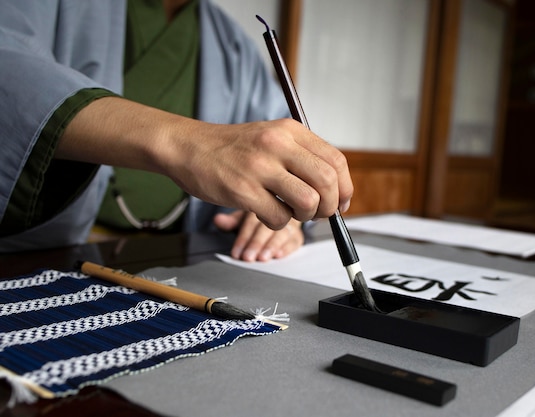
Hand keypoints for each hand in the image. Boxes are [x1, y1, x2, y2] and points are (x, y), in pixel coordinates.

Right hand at [58, 98, 352, 228]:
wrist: (188, 147)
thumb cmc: (233, 148)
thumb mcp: (272, 138)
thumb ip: (302, 156)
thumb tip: (335, 189)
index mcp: (290, 131)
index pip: (335, 161)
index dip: (345, 187)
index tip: (340, 202)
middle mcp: (278, 145)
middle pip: (327, 182)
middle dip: (330, 206)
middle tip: (320, 213)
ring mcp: (259, 167)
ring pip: (308, 201)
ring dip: (305, 216)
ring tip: (291, 212)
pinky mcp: (243, 190)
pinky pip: (278, 218)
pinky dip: (278, 223)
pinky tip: (267, 213)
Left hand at [213, 210, 303, 261]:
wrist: (281, 212)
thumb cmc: (258, 217)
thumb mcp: (243, 216)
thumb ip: (231, 221)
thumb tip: (218, 220)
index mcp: (262, 204)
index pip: (252, 221)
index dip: (244, 238)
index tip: (237, 253)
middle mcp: (278, 210)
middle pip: (268, 227)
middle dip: (257, 243)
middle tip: (248, 257)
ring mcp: (290, 222)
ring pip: (283, 233)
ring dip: (272, 246)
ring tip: (263, 258)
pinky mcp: (298, 234)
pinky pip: (296, 240)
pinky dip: (288, 248)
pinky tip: (279, 255)